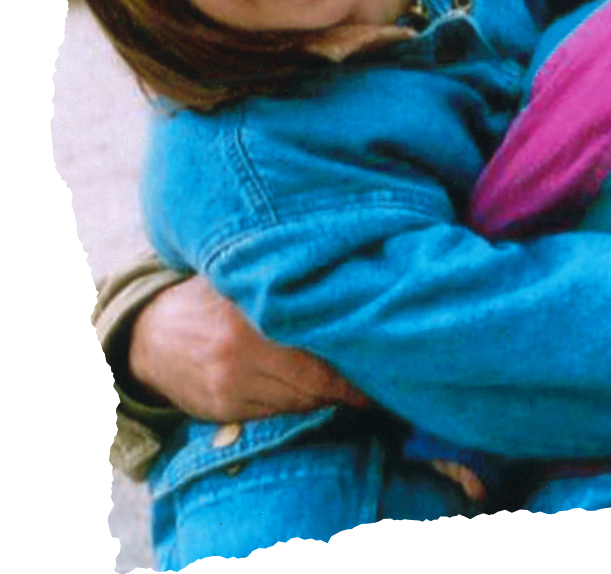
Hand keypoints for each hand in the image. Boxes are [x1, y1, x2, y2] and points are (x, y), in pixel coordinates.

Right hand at [128, 276, 369, 420]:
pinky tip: (320, 397)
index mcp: (249, 317)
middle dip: (349, 386)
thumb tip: (340, 275)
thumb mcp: (239, 281)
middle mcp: (240, 356)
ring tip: (360, 390)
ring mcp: (230, 388)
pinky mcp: (223, 410)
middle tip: (382, 380)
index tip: (382, 358)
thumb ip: (279, 284)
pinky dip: (302, 406)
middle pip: (313, 381)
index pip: (315, 349)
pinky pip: (275, 414)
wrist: (148, 334)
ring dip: (330, 399)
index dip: (352, 362)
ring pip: (298, 402)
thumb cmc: (208, 298)